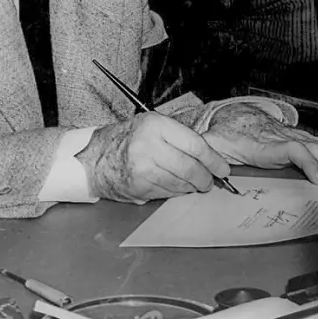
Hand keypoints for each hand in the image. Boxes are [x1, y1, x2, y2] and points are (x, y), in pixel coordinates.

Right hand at [77, 111, 231, 202]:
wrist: (95, 158)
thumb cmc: (125, 140)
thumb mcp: (150, 125)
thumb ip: (177, 136)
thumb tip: (208, 154)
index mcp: (155, 125)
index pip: (194, 144)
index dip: (213, 159)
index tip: (222, 168)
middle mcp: (149, 145)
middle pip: (190, 167)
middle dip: (206, 178)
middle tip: (210, 181)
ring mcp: (143, 168)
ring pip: (181, 183)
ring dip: (192, 187)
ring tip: (195, 184)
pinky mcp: (139, 186)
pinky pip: (168, 193)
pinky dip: (177, 192)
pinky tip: (176, 187)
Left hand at [203, 103, 317, 184]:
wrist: (235, 117)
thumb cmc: (226, 135)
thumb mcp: (213, 143)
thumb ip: (209, 152)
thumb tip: (205, 165)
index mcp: (265, 143)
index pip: (291, 150)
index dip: (306, 162)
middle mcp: (284, 138)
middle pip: (312, 148)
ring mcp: (294, 137)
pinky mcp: (300, 140)